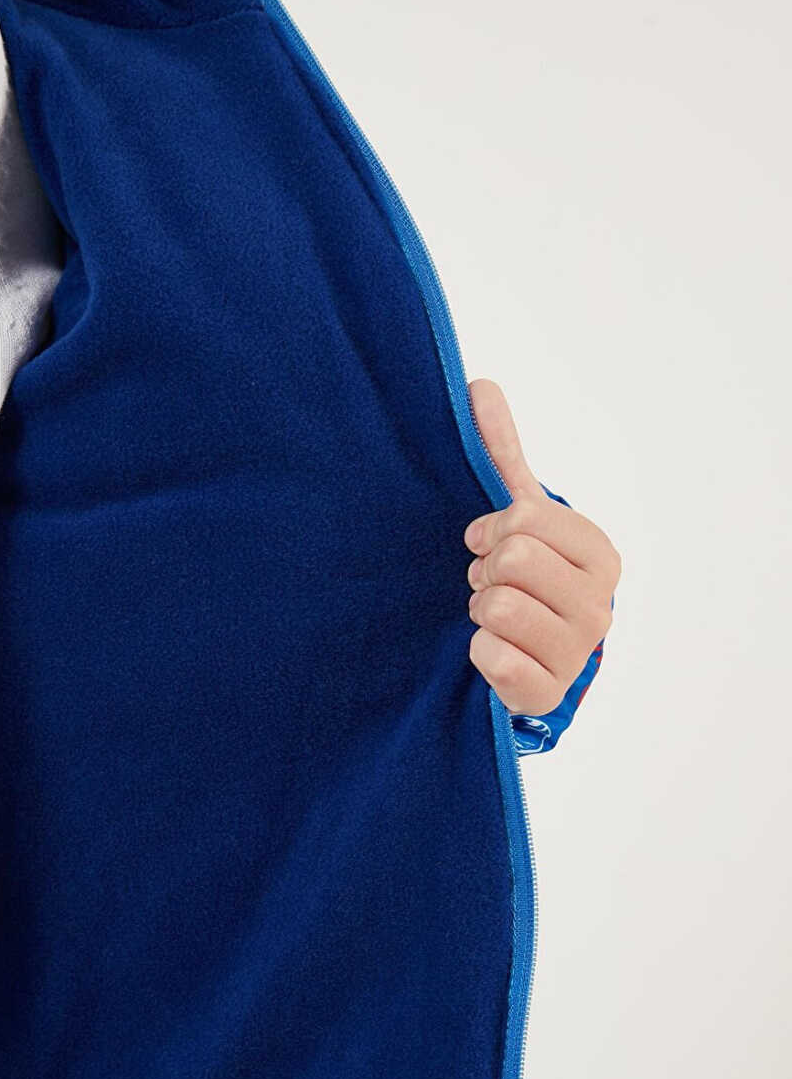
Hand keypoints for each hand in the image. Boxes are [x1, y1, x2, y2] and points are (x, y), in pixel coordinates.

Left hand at [463, 379, 620, 716]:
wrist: (520, 657)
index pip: (524, 518)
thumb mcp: (513, 516)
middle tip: (490, 583)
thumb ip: (500, 453)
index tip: (488, 542)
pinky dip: (477, 653)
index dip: (490, 529)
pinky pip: (491, 658)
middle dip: (483, 570)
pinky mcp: (548, 694)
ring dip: (479, 611)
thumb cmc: (520, 580)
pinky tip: (494, 652)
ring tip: (492, 617)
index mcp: (600, 554)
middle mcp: (600, 605)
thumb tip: (478, 385)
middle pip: (511, 560)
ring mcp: (578, 654)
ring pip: (497, 608)